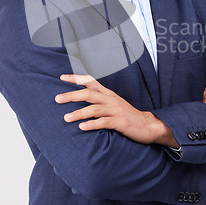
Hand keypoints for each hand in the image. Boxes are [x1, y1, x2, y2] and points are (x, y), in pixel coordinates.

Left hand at [56, 74, 177, 146]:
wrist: (147, 125)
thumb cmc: (127, 116)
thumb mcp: (113, 104)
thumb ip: (99, 101)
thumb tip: (80, 99)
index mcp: (108, 94)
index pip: (90, 81)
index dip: (76, 78)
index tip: (61, 77)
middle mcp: (111, 99)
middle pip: (89, 94)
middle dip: (72, 95)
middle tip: (57, 99)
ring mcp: (116, 110)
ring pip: (94, 109)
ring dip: (79, 113)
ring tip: (66, 118)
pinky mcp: (120, 122)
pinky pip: (104, 122)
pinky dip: (92, 124)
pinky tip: (82, 127)